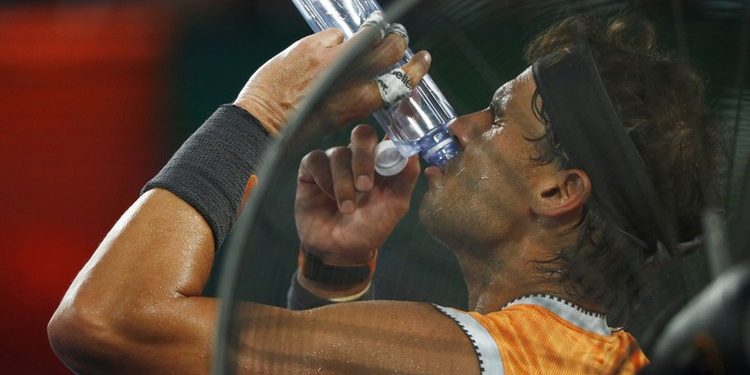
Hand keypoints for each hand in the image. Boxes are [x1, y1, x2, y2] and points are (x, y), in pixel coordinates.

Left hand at [233, 26, 430, 134]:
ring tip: (363, 41)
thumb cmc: (299, 126)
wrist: (262, 119)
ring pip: (365, 35)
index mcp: (360, 103)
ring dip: (368, 36)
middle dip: (398, 40)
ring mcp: (331, 58)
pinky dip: (334, 41)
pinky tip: (325, 51)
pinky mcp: (312, 45)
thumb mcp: (338, 119)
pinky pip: (334, 34)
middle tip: (398, 37)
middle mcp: (350, 78)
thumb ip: (358, 98)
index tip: (422, 60)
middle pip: (389, 48)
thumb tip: (374, 79)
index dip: (416, 69)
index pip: (401, 80)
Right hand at [295, 125, 419, 264]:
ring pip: (338, 154)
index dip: (394, 129)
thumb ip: (406, 178)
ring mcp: (334, 162)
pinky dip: (324, 180)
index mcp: (381, 162)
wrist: (339, 250)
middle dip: (363, 158)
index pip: (388, 135)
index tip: (399, 133)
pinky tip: (328, 197)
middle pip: (361, 134)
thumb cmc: (369, 227)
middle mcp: (358, 157)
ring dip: (343, 183)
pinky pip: (316, 160)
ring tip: (347, 208)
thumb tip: (413, 152)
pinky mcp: (311, 169)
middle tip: (364, 186)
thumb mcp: (395, 206)